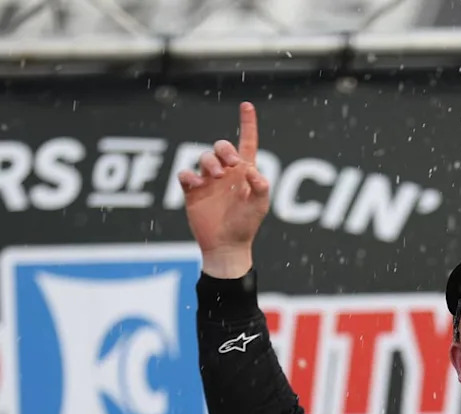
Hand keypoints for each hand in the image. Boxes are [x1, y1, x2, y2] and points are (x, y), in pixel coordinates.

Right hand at [177, 102, 269, 277]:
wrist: (226, 245)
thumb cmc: (246, 225)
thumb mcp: (259, 206)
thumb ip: (260, 187)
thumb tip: (253, 171)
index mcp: (245, 172)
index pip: (247, 142)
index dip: (247, 124)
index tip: (246, 105)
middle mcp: (227, 173)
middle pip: (222, 146)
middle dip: (224, 149)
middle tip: (229, 164)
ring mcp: (208, 181)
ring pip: (203, 157)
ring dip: (209, 162)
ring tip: (214, 177)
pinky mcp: (192, 190)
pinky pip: (185, 174)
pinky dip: (188, 175)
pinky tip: (196, 185)